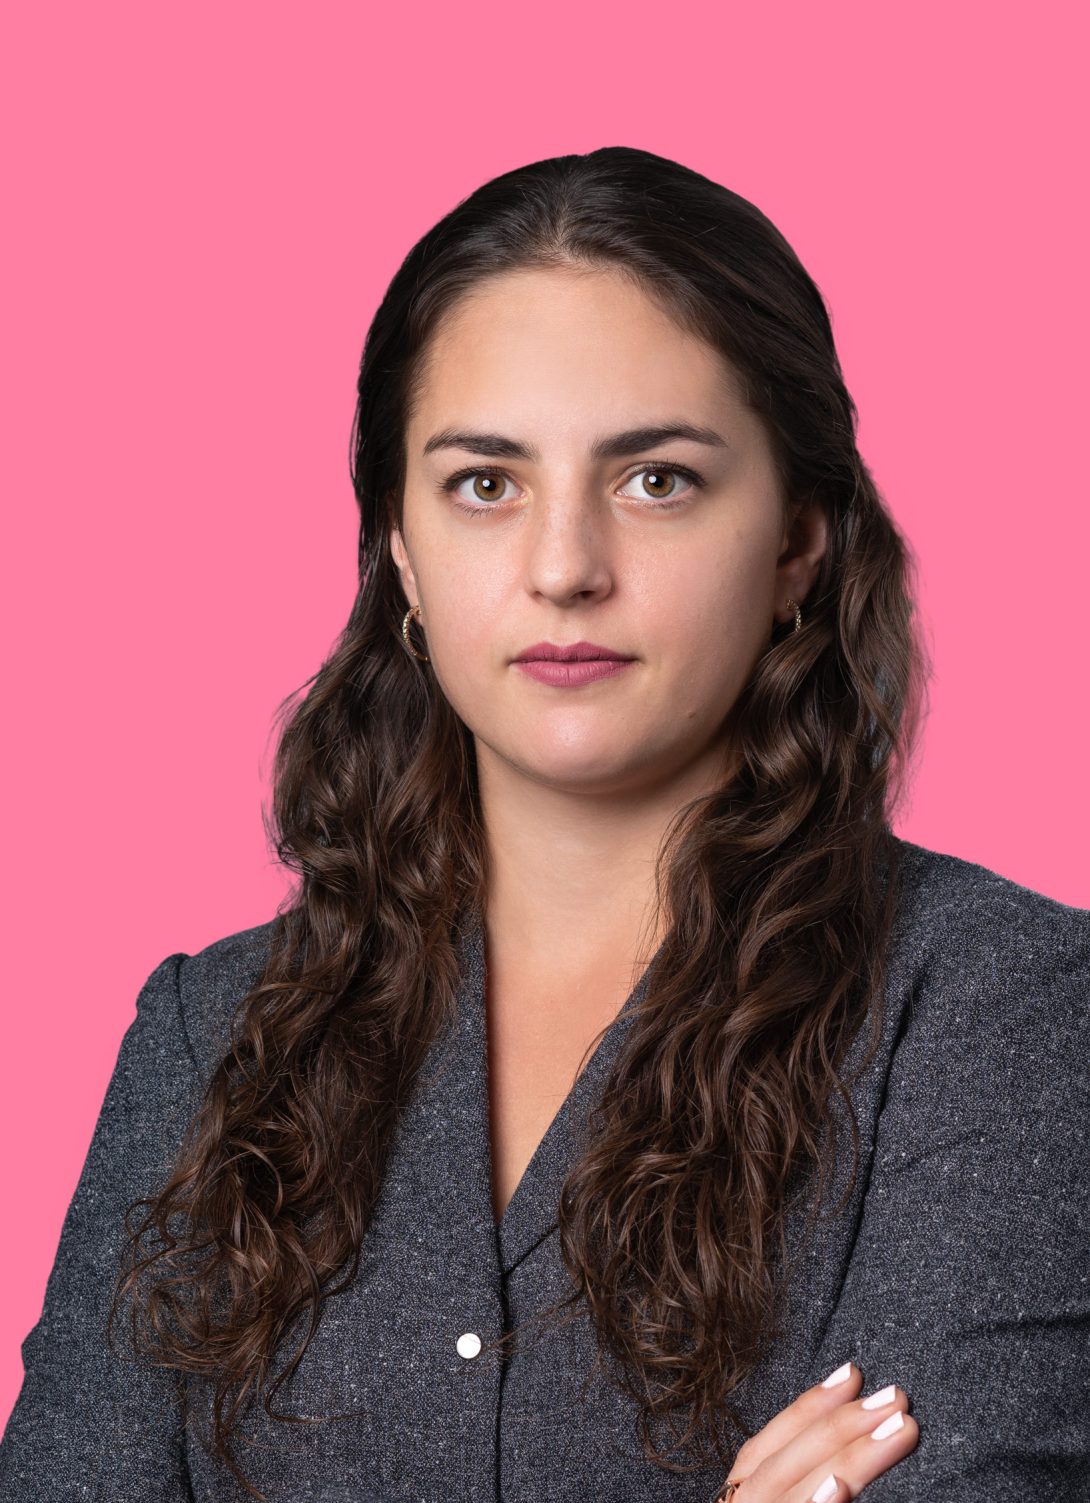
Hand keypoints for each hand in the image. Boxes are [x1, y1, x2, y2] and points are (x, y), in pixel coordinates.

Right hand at [713, 1362, 918, 1501]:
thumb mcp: (777, 1492)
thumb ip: (797, 1472)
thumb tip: (847, 1439)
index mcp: (739, 1496)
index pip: (766, 1445)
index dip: (808, 1406)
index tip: (852, 1373)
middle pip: (786, 1462)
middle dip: (842, 1425)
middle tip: (895, 1398)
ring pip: (794, 1491)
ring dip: (849, 1457)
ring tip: (898, 1429)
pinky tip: (840, 1488)